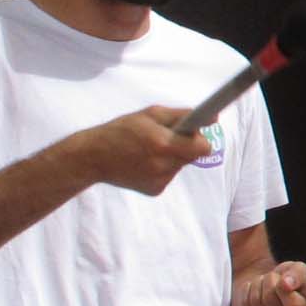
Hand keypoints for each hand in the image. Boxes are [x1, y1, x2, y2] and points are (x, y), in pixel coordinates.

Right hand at [78, 108, 214, 196]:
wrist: (93, 157)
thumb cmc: (121, 130)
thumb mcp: (151, 114)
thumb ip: (182, 115)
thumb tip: (212, 118)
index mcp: (163, 144)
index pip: (203, 148)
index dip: (199, 139)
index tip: (192, 134)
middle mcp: (163, 166)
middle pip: (192, 156)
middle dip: (184, 146)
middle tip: (165, 138)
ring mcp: (159, 181)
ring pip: (179, 165)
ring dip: (171, 156)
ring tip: (148, 149)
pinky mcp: (154, 190)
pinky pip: (169, 175)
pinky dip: (161, 168)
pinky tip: (143, 162)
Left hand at [233, 261, 305, 305]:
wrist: (275, 287)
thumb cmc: (290, 280)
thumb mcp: (299, 270)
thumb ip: (298, 273)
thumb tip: (287, 283)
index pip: (294, 305)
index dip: (284, 287)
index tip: (284, 279)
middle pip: (269, 299)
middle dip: (270, 280)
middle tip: (276, 278)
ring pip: (255, 300)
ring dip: (259, 284)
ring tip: (267, 283)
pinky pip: (245, 304)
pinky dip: (249, 290)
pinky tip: (258, 290)